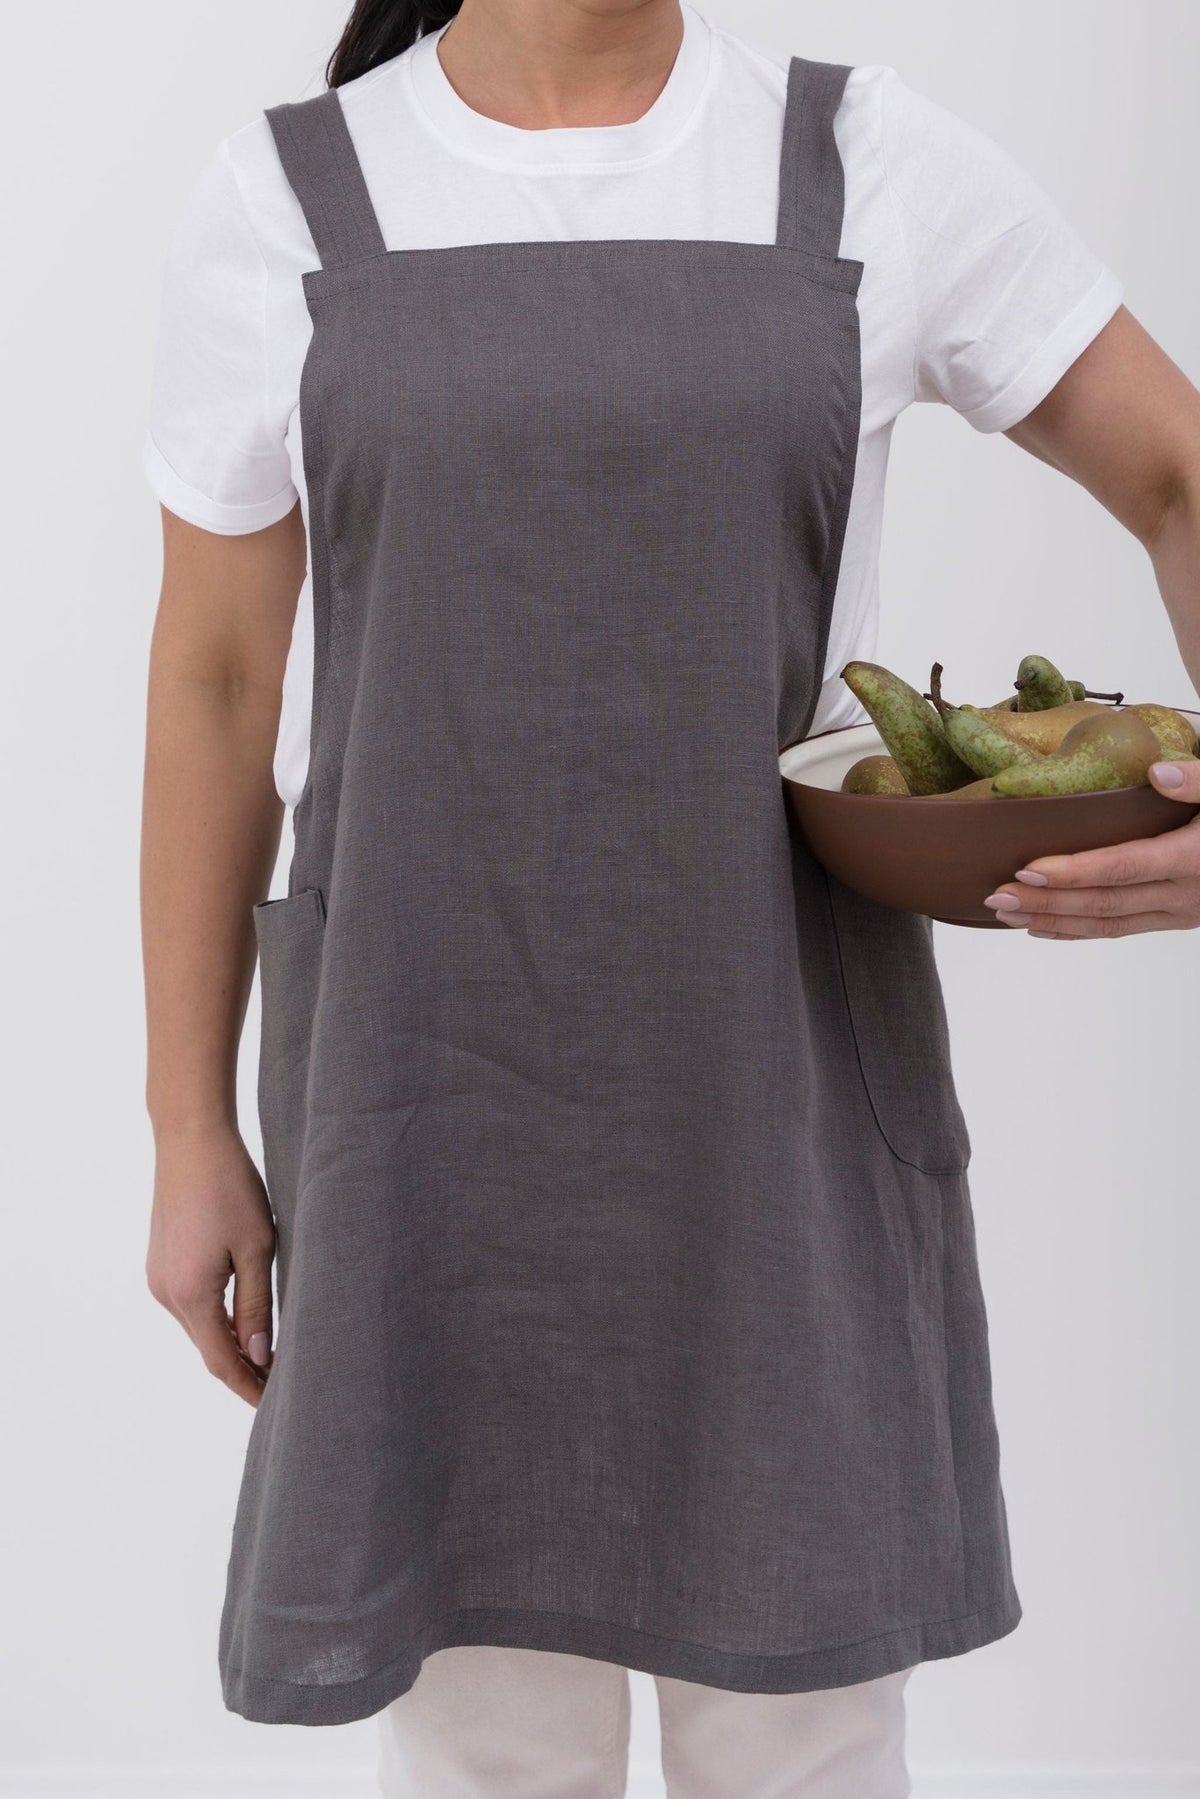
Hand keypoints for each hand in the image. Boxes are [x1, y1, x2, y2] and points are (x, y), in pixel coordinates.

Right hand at [146, 1126, 276, 1405]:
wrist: (191, 1139)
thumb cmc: (231, 1187)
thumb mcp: (257, 1248)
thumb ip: (257, 1306)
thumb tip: (259, 1356)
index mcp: (190, 1295)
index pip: (221, 1361)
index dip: (248, 1387)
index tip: (275, 1405)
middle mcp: (166, 1293)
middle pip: (208, 1348)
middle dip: (243, 1370)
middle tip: (283, 1385)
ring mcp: (158, 1278)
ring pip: (199, 1327)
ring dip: (230, 1344)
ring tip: (270, 1356)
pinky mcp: (161, 1262)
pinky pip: (191, 1304)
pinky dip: (216, 1319)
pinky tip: (243, 1318)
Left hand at [982, 758, 1199, 938]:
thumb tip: (1157, 773)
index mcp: (1195, 857)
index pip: (1122, 868)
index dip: (1073, 872)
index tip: (1027, 869)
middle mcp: (1186, 894)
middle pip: (1104, 903)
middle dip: (1046, 902)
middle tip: (996, 895)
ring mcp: (1182, 912)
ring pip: (1108, 925)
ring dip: (1053, 921)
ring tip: (1005, 913)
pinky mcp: (1178, 918)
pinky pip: (1122, 930)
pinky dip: (1079, 932)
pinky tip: (1043, 929)